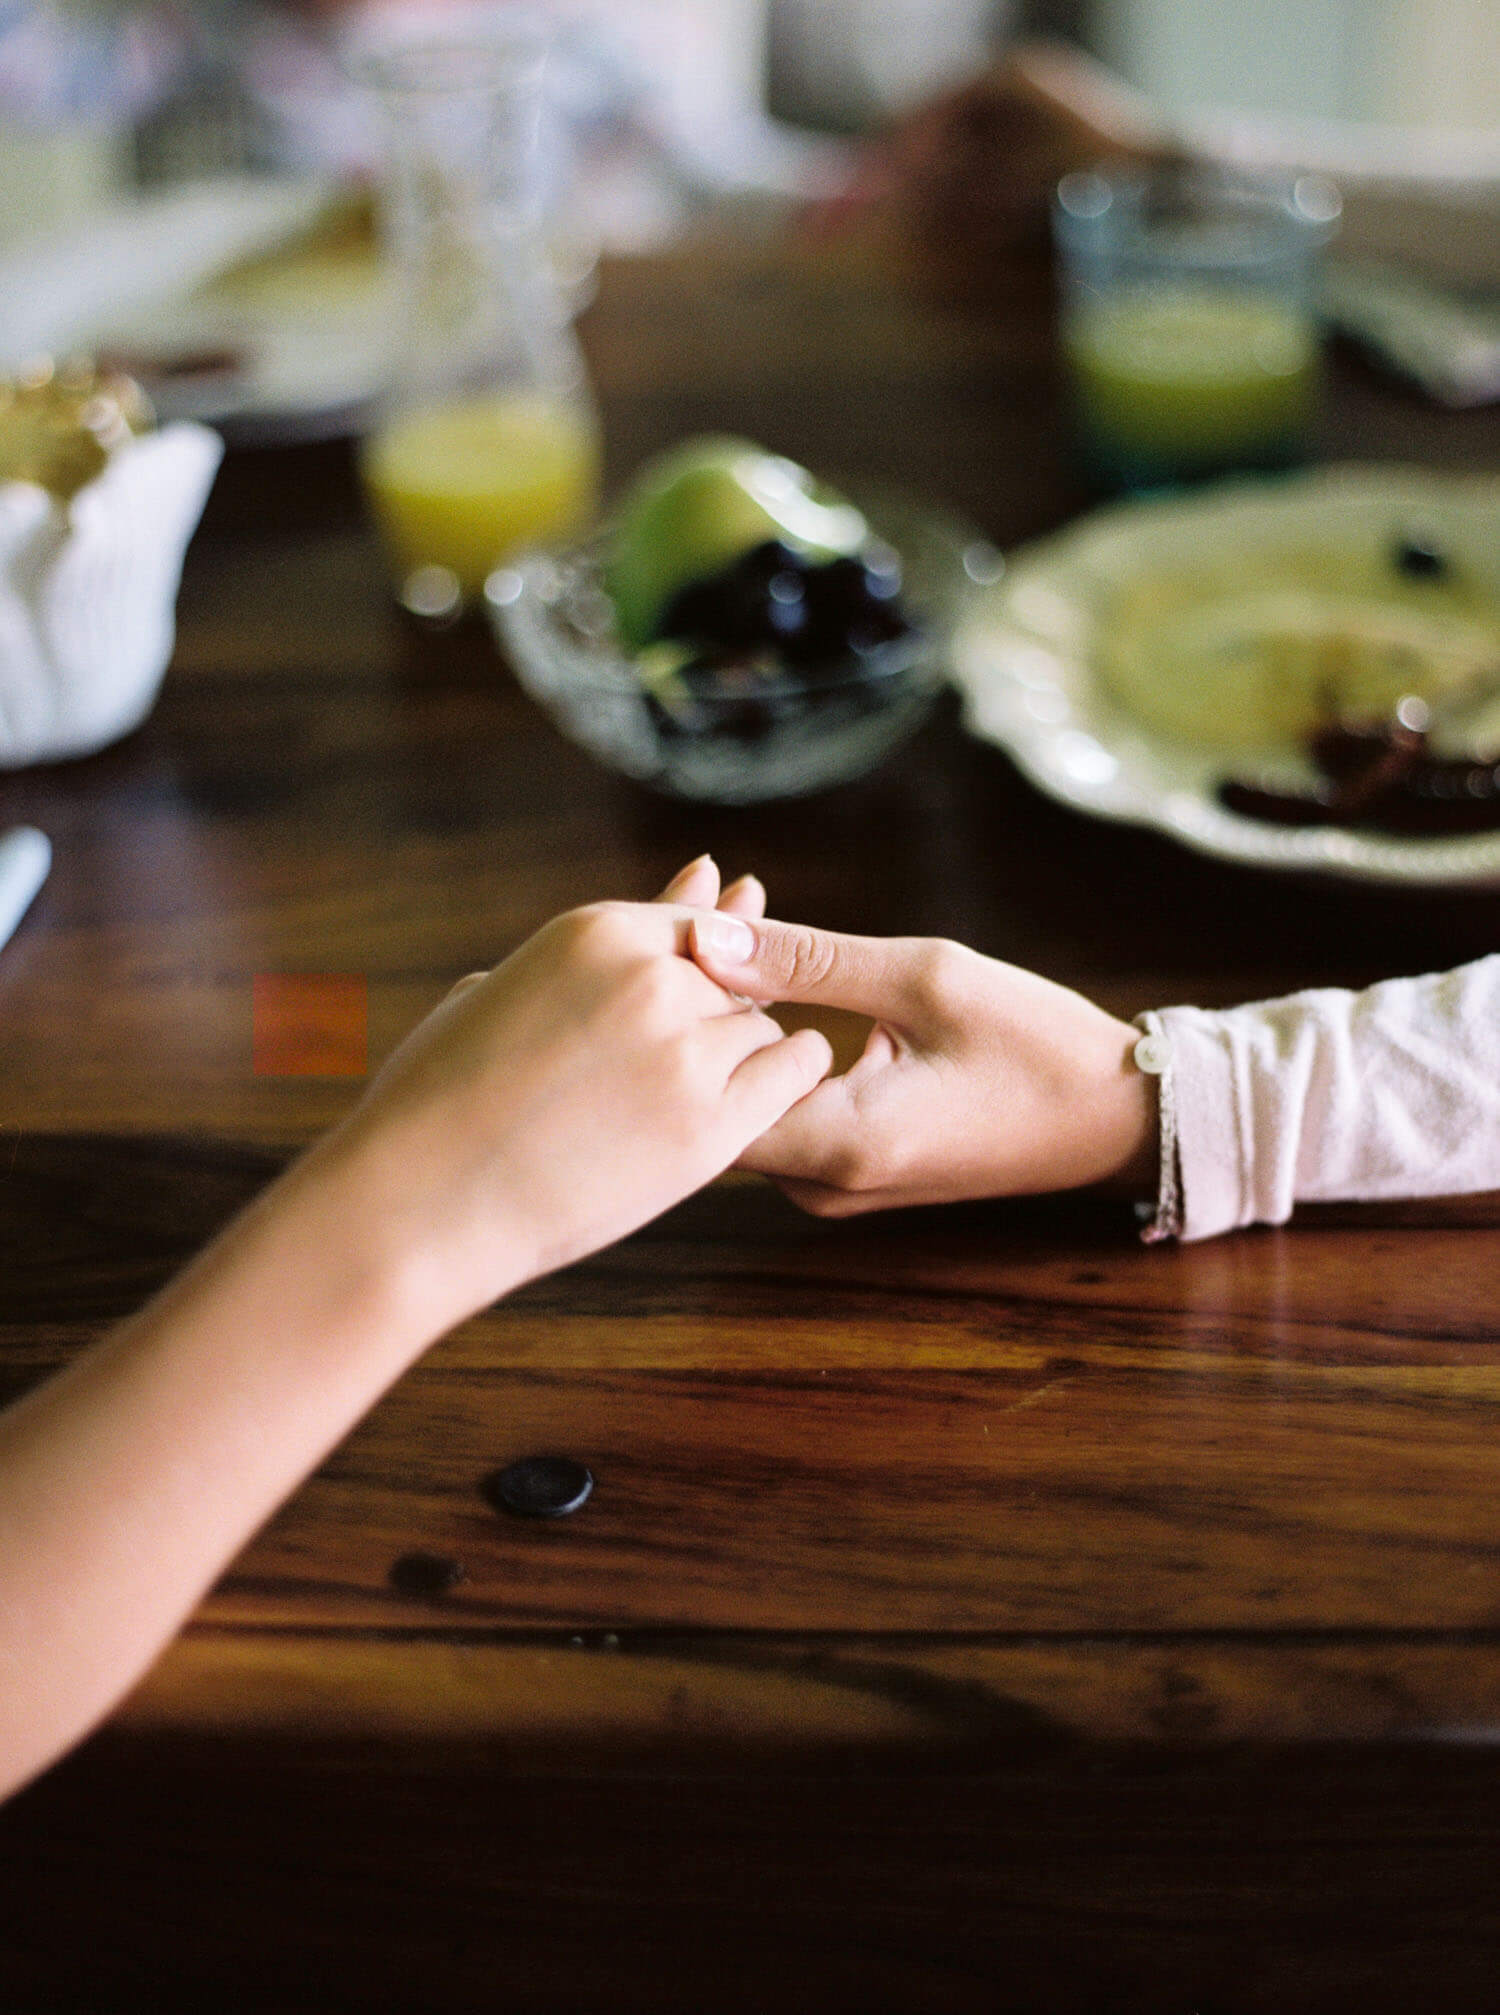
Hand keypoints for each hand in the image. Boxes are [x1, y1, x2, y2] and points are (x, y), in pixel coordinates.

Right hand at [315, 859, 830, 1327]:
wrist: (420, 1202)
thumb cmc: (444, 1097)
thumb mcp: (514, 989)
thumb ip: (622, 941)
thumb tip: (708, 871)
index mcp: (597, 932)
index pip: (701, 925)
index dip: (713, 965)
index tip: (692, 1006)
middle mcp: (651, 979)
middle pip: (740, 980)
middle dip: (723, 1018)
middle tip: (675, 1070)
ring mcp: (685, 1053)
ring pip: (766, 1031)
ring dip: (747, 1059)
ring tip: (692, 1099)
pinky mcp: (710, 1128)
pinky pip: (791, 1078)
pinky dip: (785, 1085)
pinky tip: (756, 1104)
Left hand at [688, 910, 1154, 1215]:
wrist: (1119, 1118)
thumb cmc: (1037, 1045)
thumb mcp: (926, 979)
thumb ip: (807, 961)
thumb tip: (704, 936)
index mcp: (838, 1146)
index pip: (703, 1082)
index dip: (680, 994)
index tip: (694, 902)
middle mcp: (821, 1184)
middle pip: (713, 1088)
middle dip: (701, 988)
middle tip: (707, 889)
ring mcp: (832, 1184)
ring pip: (742, 1093)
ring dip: (733, 1007)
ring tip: (732, 910)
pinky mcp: (848, 1169)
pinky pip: (780, 1101)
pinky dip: (767, 1034)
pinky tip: (767, 965)